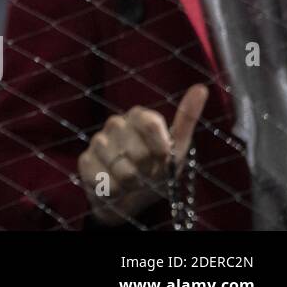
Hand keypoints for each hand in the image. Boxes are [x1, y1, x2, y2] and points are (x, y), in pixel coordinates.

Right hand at [77, 84, 206, 225]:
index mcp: (138, 116)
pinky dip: (115, 190)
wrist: (131, 198)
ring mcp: (98, 141)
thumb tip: (201, 88)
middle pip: (138, 151)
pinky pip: (103, 179)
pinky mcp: (84, 160)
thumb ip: (187, 118)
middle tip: (148, 173)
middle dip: (147, 170)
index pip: (149, 123)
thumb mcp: (178, 148)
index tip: (164, 159)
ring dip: (133, 184)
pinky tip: (116, 188)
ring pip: (122, 169)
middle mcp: (116, 124)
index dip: (160, 148)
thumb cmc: (157, 170)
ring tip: (133, 183)